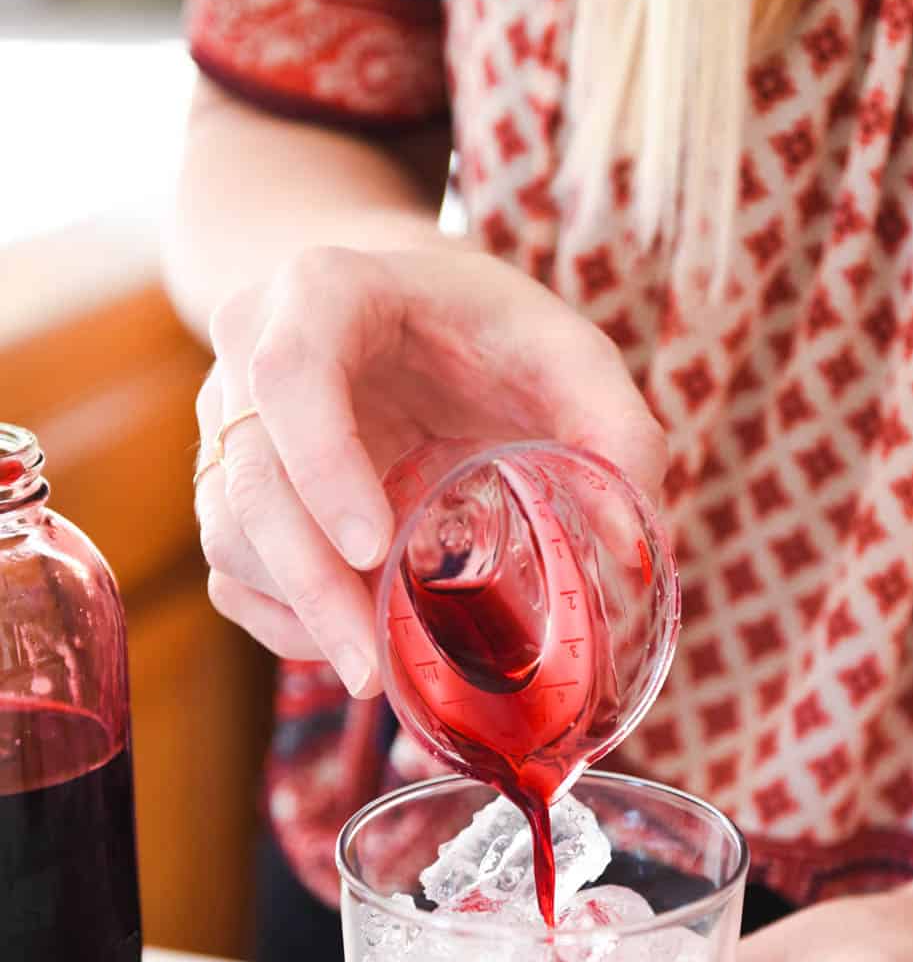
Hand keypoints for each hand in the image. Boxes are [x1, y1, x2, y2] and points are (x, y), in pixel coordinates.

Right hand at [194, 243, 665, 694]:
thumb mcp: (567, 350)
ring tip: (373, 668)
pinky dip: (279, 621)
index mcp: (325, 293)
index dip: (322, 464)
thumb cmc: (484, 325)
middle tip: (371, 668)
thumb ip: (619, 431)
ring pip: (228, 533)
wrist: (404, 303)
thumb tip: (636, 548)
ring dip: (296, 613)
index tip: (374, 548)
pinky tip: (343, 645)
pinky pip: (231, 568)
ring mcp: (230, 425)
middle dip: (309, 586)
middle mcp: (250, 352)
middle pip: (248, 480)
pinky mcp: (231, 487)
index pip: (290, 373)